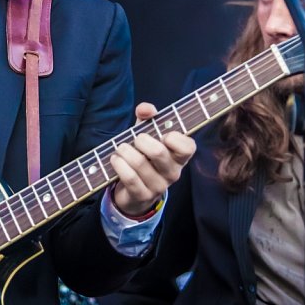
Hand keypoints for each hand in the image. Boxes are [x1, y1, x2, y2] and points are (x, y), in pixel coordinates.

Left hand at [110, 101, 194, 216]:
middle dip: (140, 140)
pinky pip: (129, 177)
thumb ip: (148, 118)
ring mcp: (159, 186)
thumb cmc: (144, 156)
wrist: (133, 192)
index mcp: (179, 157)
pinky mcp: (143, 196)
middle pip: (158, 152)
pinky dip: (119, 164)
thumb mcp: (147, 135)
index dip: (175, 138)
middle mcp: (173, 173)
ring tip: (120, 149)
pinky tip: (115, 159)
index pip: (188, 147)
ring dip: (124, 151)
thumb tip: (145, 109)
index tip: (163, 134)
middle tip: (135, 139)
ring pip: (139, 163)